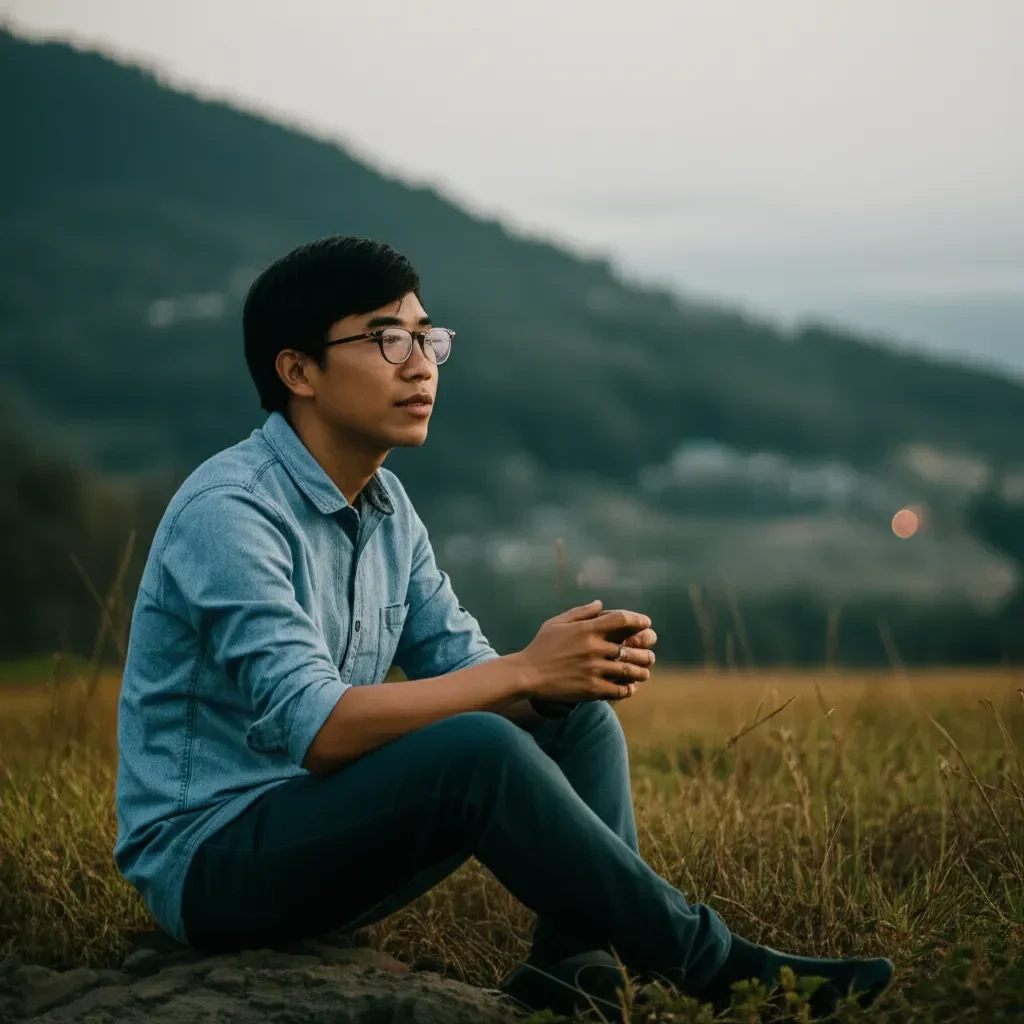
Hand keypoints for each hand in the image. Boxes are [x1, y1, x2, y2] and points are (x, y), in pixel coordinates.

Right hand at [512, 600, 654, 703]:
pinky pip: (619, 690)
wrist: (526, 674)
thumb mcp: (557, 623)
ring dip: (641, 672)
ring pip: (629, 671)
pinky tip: (630, 688)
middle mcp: (593, 648)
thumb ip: (581, 612)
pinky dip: (629, 689)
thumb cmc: (540, 646)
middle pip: (632, 648)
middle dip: (646, 652)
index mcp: (587, 629)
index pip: (622, 619)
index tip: (646, 624)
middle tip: (650, 655)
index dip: (639, 620)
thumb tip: (601, 604)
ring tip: (644, 673)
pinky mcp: (591, 689)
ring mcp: (593, 669)